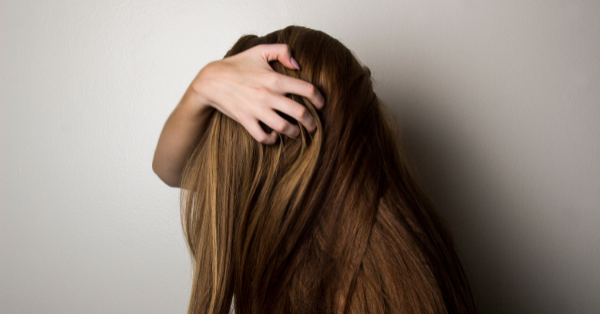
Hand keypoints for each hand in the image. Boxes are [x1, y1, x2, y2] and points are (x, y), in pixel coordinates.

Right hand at [191, 44, 324, 143]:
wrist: (211, 80)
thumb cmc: (237, 65)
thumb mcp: (259, 51)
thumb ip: (282, 51)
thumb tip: (298, 66)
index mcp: (275, 79)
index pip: (307, 89)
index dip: (319, 98)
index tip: (321, 104)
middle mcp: (268, 96)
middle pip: (300, 113)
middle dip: (312, 122)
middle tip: (314, 126)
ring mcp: (257, 110)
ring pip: (285, 128)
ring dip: (295, 133)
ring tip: (297, 132)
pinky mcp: (246, 121)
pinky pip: (263, 137)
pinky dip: (272, 139)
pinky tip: (275, 135)